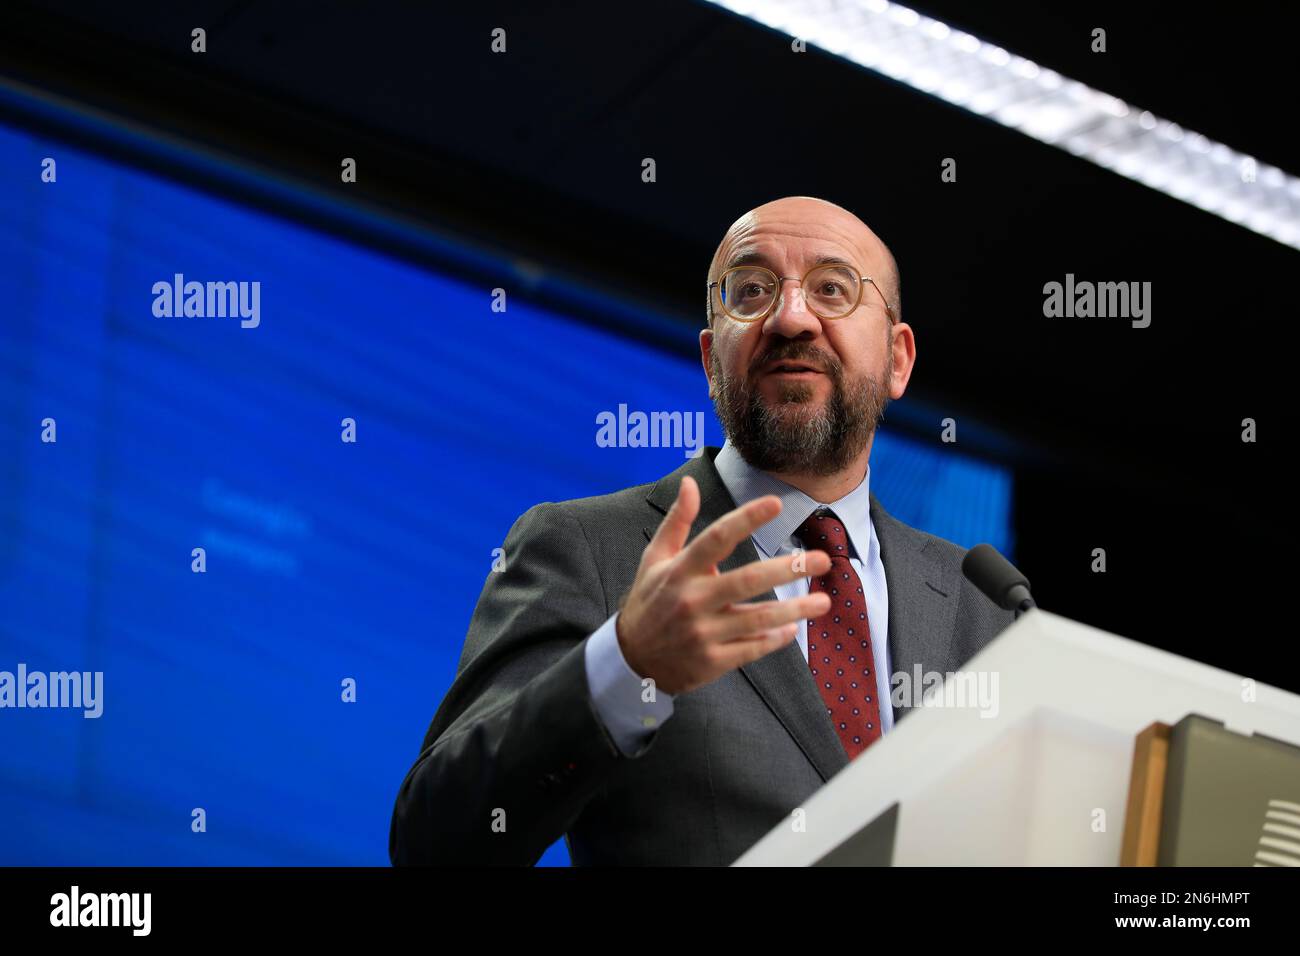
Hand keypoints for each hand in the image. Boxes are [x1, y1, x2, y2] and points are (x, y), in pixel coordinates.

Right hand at [615, 475, 831, 694]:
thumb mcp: (655, 558)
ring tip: (823, 601)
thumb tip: (689, 483)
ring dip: (795, 609)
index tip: (775, 503)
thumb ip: (677, 521)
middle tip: (823, 560)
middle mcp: (693, 599)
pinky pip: (751, 648)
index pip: (717, 538)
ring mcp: (703, 633)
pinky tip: (793, 629)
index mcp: (680, 570)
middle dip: (788, 568)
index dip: (747, 519)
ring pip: (757, 618)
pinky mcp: (712, 661)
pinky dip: (775, 639)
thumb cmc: (650, 601)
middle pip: (747, 580)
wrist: (632, 659)